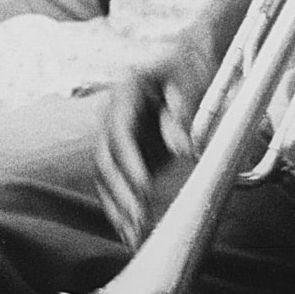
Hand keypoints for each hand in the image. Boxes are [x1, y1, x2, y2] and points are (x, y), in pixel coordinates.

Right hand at [65, 75, 190, 248]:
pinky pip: (115, 184)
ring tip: (133, 233)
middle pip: (106, 159)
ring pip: (106, 177)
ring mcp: (116, 138)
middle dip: (121, 190)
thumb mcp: (189, 80)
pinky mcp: (127, 155)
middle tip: (139, 216)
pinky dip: (120, 208)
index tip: (143, 186)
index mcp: (124, 95)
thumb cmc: (188, 67)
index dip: (129, 161)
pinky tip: (129, 232)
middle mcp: (112, 118)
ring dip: (118, 206)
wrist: (185, 60)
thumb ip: (182, 111)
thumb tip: (181, 149)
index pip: (119, 133)